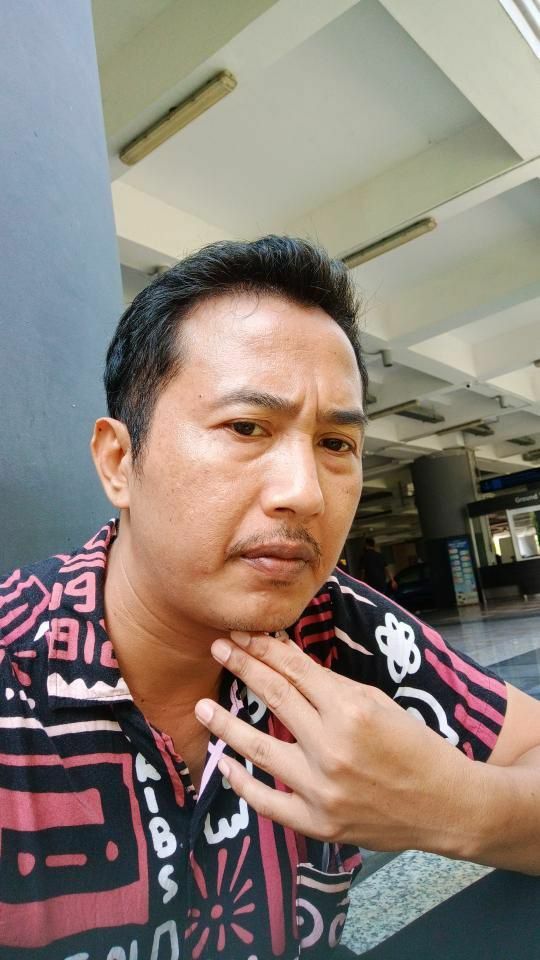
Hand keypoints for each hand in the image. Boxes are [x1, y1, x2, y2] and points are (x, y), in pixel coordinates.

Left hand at [195, 632, 472, 853]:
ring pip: (260, 749)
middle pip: (274, 698)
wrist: (446, 804)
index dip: (263, 648)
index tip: (240, 634)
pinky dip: (243, 783)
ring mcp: (322, 788)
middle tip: (217, 648)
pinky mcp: (319, 823)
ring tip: (202, 706)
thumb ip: (329, 686)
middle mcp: (332, 747)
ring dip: (227, 724)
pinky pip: (268, 803)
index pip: (294, 670)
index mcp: (350, 709)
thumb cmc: (415, 745)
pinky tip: (225, 766)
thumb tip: (286, 662)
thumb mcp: (377, 702)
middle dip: (242, 667)